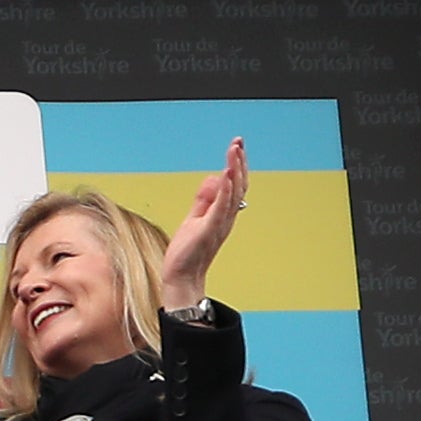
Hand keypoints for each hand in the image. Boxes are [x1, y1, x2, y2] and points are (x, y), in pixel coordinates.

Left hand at [158, 136, 246, 311]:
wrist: (182, 278)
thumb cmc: (188, 252)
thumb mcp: (194, 219)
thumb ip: (204, 200)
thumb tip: (212, 178)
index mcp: (223, 214)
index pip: (234, 185)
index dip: (237, 165)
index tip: (236, 146)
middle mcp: (226, 217)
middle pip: (238, 185)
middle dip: (239, 162)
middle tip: (238, 142)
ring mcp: (219, 224)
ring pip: (232, 193)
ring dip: (234, 170)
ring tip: (234, 151)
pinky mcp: (209, 230)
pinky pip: (220, 208)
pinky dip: (224, 190)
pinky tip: (226, 174)